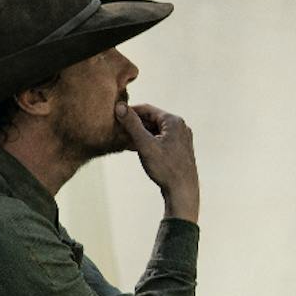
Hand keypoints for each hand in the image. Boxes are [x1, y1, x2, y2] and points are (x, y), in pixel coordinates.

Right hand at [118, 103, 201, 222]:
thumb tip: (120, 106)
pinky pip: (160, 139)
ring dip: (139, 133)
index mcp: (173, 121)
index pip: (146, 109)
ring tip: (121, 138)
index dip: (129, 111)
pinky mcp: (179, 148)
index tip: (113, 116)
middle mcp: (180, 126)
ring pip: (155, 130)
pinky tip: (134, 147)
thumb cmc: (165, 168)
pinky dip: (147, 141)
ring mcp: (181, 137)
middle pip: (151, 119)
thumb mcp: (145, 144)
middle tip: (115, 128)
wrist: (183, 190)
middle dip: (133, 123)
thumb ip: (132, 124)